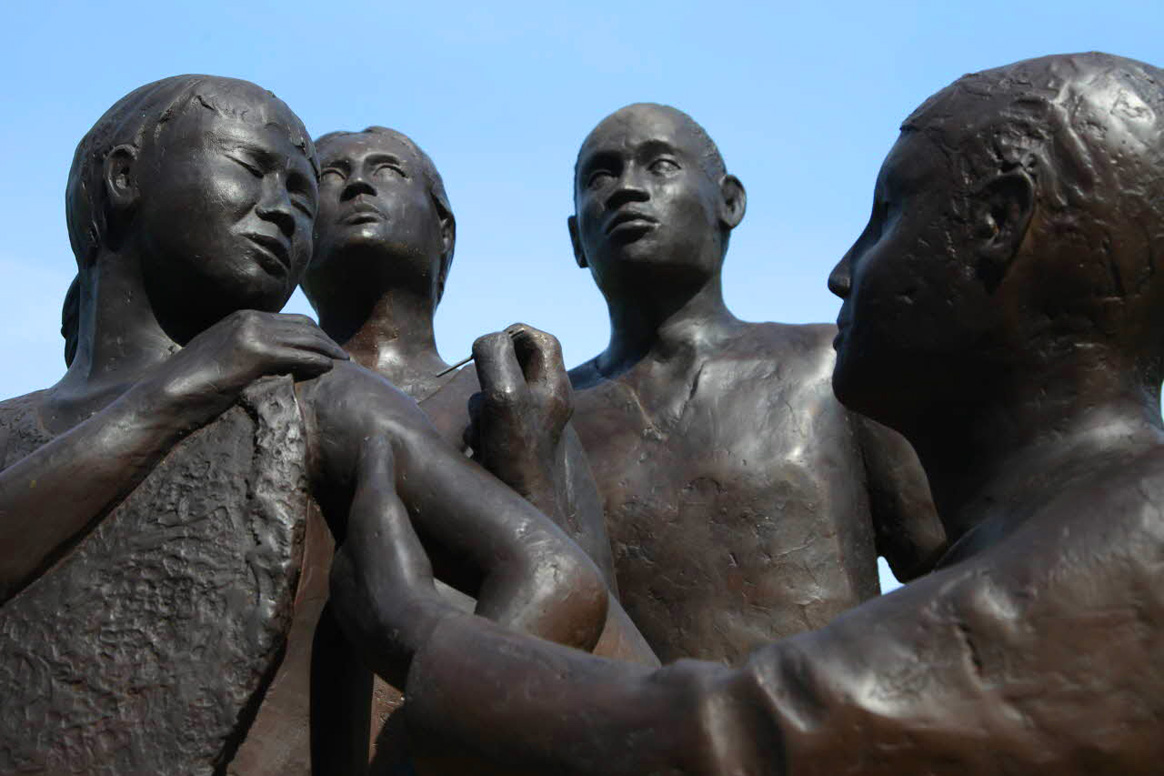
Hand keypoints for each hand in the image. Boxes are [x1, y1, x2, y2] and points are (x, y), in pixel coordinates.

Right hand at [138, 310, 347, 426]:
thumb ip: (243, 352)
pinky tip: (329, 370)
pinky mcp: (256, 354)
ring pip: (306, 338)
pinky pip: (299, 355)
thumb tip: (262, 364)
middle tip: (342, 354)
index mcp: (242, 318)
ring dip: (328, 350)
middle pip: (304, 325)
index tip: (327, 347)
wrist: (165, 395)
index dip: (313, 333)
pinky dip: (318, 361)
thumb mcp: (219, 357)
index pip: (290, 320)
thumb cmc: (190, 384)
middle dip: (326, 339)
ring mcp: (253, 334)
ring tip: (343, 362)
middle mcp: (249, 319)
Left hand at [329, 438, 449, 686]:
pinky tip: (441, 616)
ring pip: (386, 608)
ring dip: (403, 596)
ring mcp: (371, 639)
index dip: (376, 525)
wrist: (416, 641)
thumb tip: (374, 436)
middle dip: (386, 563)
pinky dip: (418, 621)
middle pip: (369, 576)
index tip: (398, 515)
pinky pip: (407, 633)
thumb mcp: (383, 509)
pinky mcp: (400, 661)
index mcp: (343, 571)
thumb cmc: (397, 569)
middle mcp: (349, 609)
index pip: (357, 541)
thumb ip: (376, 472)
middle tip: (416, 551)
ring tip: (431, 583)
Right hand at [466, 324, 572, 502]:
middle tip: (485, 390)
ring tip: (485, 428)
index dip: (513, 335)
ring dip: (481, 404)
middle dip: (490, 372)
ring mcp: (530, 421)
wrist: (519, 505)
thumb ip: (496, 356)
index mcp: (555, 385)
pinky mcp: (513, 440)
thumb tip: (488, 339)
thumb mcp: (504, 393)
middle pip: (516, 362)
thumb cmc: (515, 451)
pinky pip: (490, 419)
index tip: (491, 352)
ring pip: (496, 391)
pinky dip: (480, 427)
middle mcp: (547, 400)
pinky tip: (482, 445)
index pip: (540, 339)